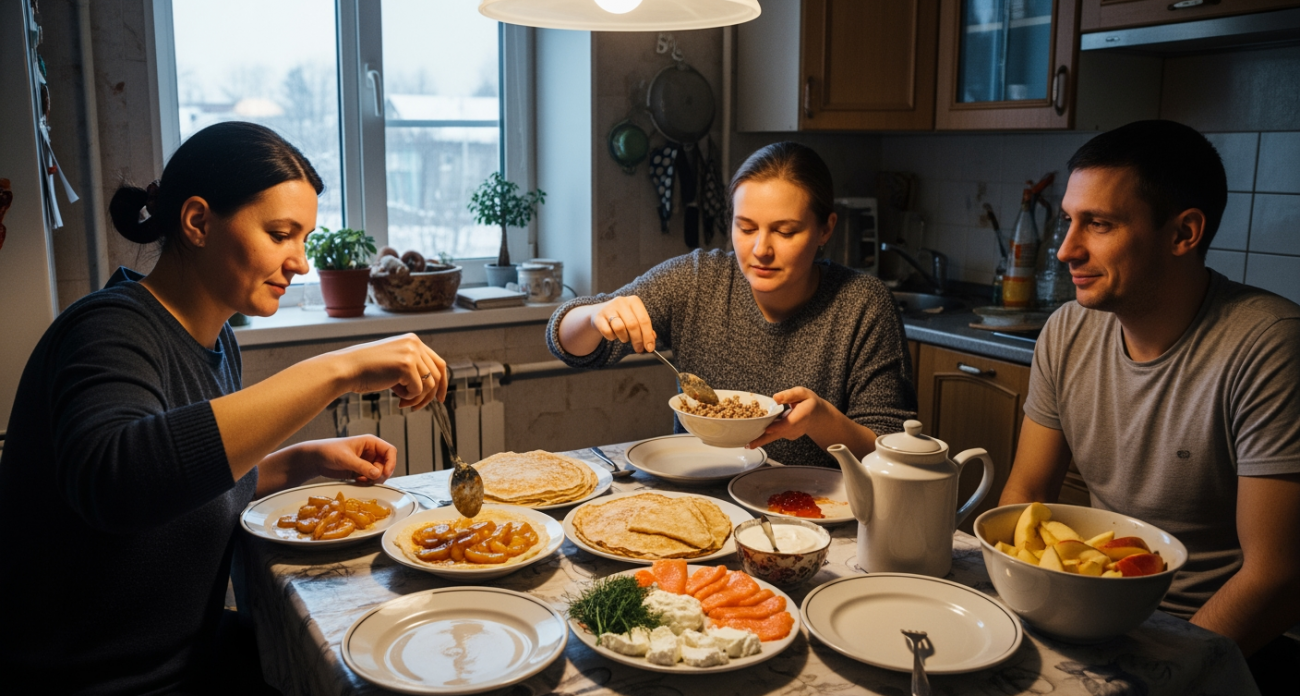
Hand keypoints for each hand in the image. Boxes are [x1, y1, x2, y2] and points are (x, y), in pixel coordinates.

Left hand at [300, 435, 398, 484]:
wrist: (315, 459)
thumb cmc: (329, 451)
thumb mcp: (346, 458)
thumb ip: (362, 466)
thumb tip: (377, 475)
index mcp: (370, 443)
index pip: (390, 451)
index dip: (391, 462)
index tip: (385, 473)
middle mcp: (371, 452)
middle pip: (386, 465)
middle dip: (380, 474)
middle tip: (370, 479)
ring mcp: (366, 462)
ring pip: (379, 473)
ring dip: (373, 479)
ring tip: (361, 479)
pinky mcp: (360, 471)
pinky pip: (370, 479)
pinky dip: (367, 482)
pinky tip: (357, 480)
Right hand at [328, 333, 446, 408]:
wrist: (347, 368)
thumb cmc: (367, 370)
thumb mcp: (394, 363)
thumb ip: (413, 369)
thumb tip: (432, 387)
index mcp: (413, 341)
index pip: (438, 363)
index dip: (443, 382)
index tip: (441, 398)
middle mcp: (415, 343)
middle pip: (437, 375)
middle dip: (428, 396)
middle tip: (415, 407)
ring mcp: (411, 353)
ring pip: (429, 385)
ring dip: (416, 398)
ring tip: (401, 401)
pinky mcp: (406, 365)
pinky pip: (418, 390)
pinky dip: (408, 398)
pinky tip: (395, 395)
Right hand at [590, 296, 656, 352]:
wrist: (599, 312)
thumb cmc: (621, 317)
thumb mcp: (634, 319)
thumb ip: (645, 329)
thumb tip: (652, 340)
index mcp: (634, 301)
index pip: (644, 320)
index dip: (648, 336)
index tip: (650, 348)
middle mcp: (621, 302)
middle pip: (633, 325)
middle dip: (637, 340)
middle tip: (639, 349)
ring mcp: (608, 308)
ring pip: (620, 328)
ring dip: (624, 338)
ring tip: (624, 338)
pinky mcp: (598, 317)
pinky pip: (607, 332)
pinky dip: (612, 337)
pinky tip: (613, 334)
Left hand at [748, 387, 824, 448]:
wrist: (817, 416)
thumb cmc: (809, 403)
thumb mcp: (802, 393)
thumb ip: (790, 395)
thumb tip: (776, 398)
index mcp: (802, 415)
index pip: (789, 423)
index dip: (778, 426)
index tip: (767, 429)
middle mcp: (796, 428)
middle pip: (779, 434)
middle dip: (764, 439)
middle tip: (750, 445)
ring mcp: (792, 433)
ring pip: (775, 436)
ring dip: (762, 440)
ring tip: (749, 444)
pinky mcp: (787, 435)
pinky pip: (775, 435)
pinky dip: (765, 436)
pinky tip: (754, 438)